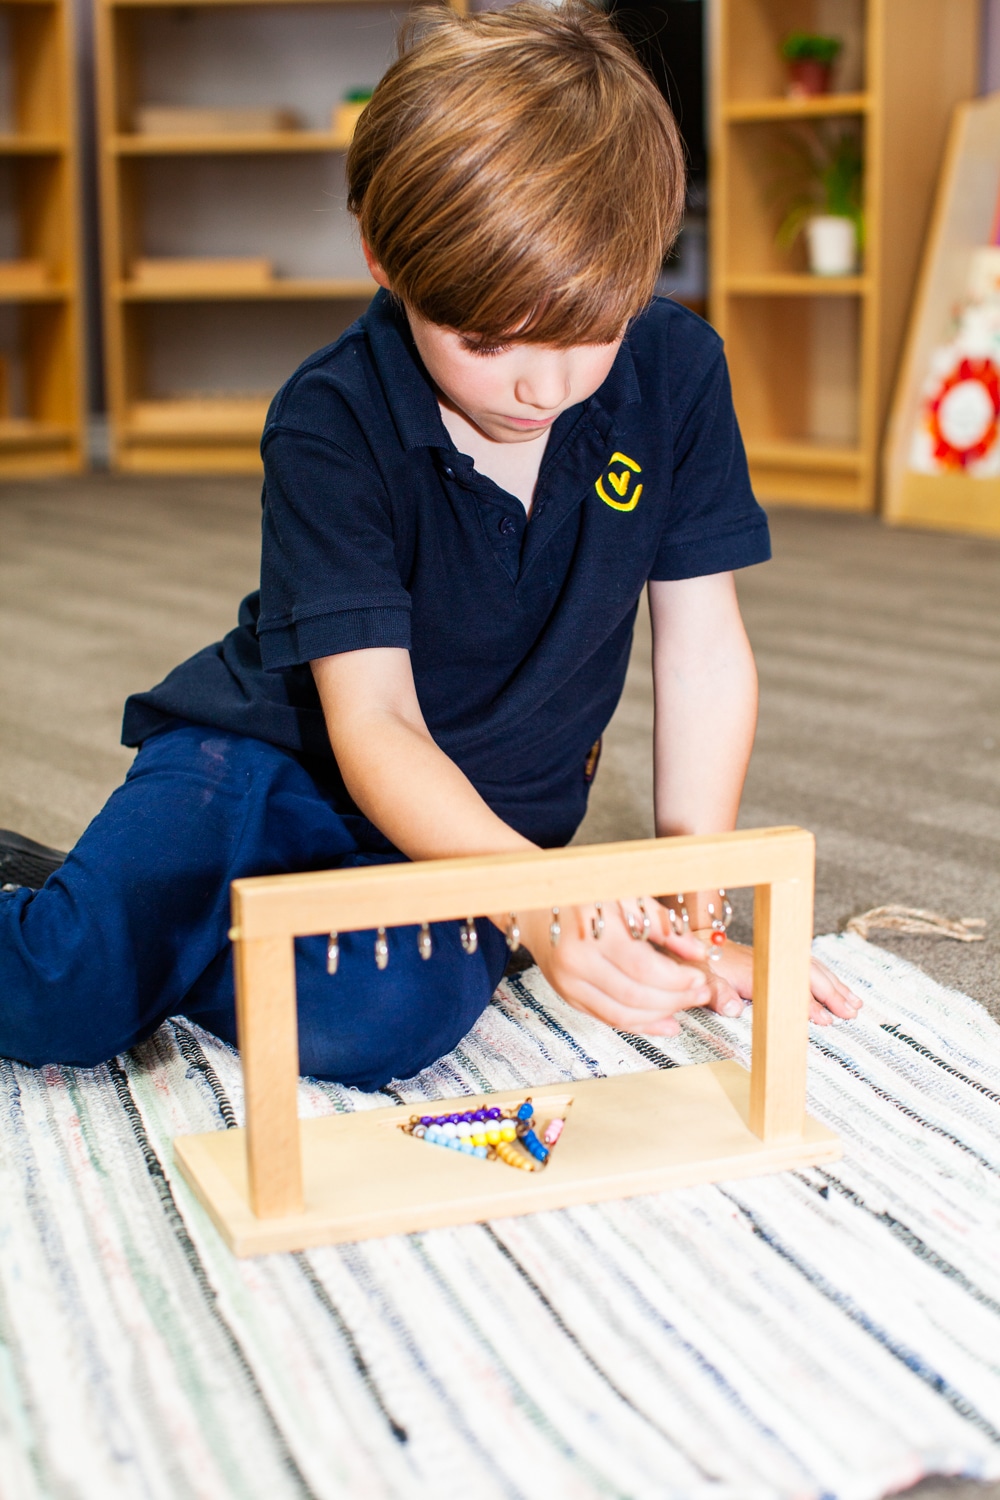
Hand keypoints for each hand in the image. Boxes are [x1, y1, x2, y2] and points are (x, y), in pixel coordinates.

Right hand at [508, 899, 720, 1036]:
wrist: (532, 906)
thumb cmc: (582, 896)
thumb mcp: (626, 897)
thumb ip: (664, 925)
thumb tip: (699, 952)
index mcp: (592, 930)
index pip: (642, 967)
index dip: (676, 978)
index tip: (699, 976)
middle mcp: (576, 962)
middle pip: (635, 995)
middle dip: (676, 999)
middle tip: (701, 992)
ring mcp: (569, 983)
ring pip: (622, 1014)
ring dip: (661, 1016)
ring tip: (686, 1005)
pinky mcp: (568, 996)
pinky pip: (608, 1019)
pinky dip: (641, 1025)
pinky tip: (665, 1022)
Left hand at [692, 937, 862, 1025]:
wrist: (690, 940)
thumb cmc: (694, 962)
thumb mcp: (698, 978)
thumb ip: (715, 993)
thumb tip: (733, 1010)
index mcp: (752, 969)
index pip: (787, 989)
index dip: (807, 1005)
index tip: (825, 1020)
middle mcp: (768, 960)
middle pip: (807, 976)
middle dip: (832, 994)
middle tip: (851, 1013)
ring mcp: (773, 958)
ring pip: (811, 969)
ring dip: (834, 985)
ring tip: (854, 1003)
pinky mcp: (773, 958)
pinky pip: (805, 965)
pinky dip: (825, 976)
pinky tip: (835, 986)